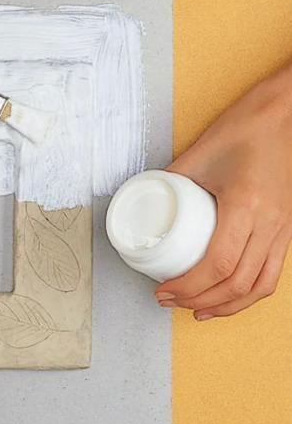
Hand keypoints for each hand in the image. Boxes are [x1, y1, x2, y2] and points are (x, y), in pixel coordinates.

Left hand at [155, 63, 291, 319]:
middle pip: (237, 283)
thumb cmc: (243, 128)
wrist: (284, 113)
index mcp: (246, 206)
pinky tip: (229, 297)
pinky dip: (249, 293)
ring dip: (226, 306)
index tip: (163, 291)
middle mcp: (271, 224)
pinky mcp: (288, 228)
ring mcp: (284, 228)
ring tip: (196, 310)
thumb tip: (145, 203)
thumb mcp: (197, 156)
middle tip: (170, 301)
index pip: (218, 264)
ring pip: (260, 286)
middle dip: (200, 301)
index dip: (189, 287)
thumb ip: (170, 182)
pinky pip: (273, 273)